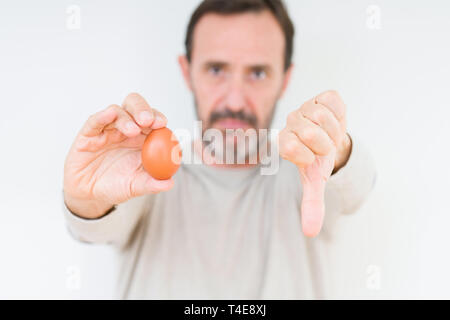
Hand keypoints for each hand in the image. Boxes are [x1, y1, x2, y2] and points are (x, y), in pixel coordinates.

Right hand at [63, 93, 173, 218]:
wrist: (90, 194)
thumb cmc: (115, 186)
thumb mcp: (136, 187)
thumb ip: (152, 184)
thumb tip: (169, 183)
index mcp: (143, 138)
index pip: (153, 120)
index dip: (158, 118)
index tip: (162, 124)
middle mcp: (126, 129)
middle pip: (136, 107)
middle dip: (143, 110)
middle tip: (148, 120)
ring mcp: (108, 129)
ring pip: (117, 112)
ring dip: (126, 118)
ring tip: (132, 130)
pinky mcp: (89, 134)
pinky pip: (95, 121)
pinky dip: (103, 116)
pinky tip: (109, 114)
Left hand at [279, 90, 351, 236]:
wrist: (333, 141)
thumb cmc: (320, 161)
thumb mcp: (316, 182)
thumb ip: (311, 204)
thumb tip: (310, 232)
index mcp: (284, 142)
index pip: (289, 147)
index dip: (308, 156)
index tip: (313, 158)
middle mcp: (291, 122)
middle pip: (307, 132)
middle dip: (324, 144)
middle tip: (324, 146)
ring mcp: (305, 107)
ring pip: (321, 116)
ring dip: (333, 130)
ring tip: (330, 134)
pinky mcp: (322, 96)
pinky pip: (333, 102)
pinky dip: (340, 114)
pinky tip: (335, 119)